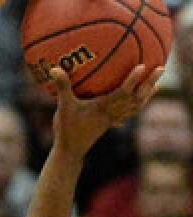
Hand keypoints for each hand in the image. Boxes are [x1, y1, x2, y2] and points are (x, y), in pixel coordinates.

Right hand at [50, 64, 164, 156]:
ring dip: (148, 94)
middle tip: (161, 68)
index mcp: (103, 107)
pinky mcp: (111, 123)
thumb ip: (62, 87)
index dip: (133, 80)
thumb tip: (54, 68)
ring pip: (137, 106)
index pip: (123, 92)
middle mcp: (113, 113)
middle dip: (150, 83)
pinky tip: (140, 101)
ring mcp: (113, 119)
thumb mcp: (63, 107)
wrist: (71, 150)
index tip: (143, 66)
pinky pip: (130, 113)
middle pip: (137, 97)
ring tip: (157, 84)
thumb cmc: (67, 128)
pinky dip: (138, 105)